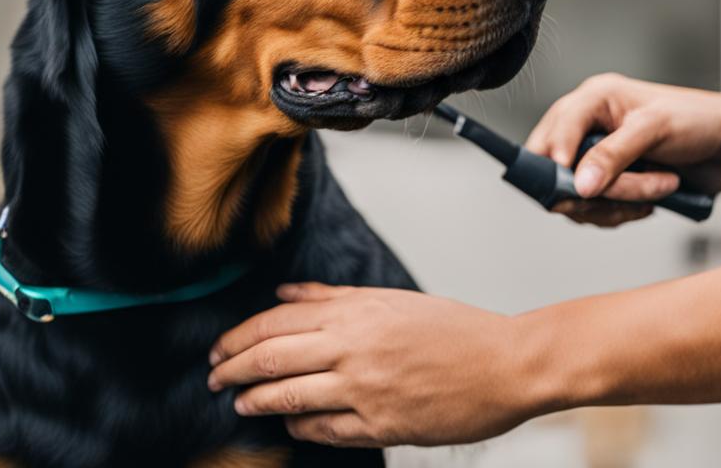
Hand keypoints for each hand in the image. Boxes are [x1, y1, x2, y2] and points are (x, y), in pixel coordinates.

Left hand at [208, 283, 542, 447]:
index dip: (238, 338)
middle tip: (213, 377)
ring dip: (255, 400)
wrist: (507, 364)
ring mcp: (366, 389)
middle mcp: (354, 348)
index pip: (275, 322)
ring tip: (239, 403)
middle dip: (231, 369)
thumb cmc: (454, 329)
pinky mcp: (382, 425)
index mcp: (355, 312)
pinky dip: (299, 426)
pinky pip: (325, 429)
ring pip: (289, 396)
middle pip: (270, 358)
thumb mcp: (391, 300)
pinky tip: (289, 424)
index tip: (219, 349)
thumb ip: (333, 297)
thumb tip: (284, 293)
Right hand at [526, 73, 720, 226]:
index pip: (555, 129)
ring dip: (618, 202)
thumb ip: (614, 155)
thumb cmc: (698, 122)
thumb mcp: (655, 129)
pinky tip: (649, 202)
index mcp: (593, 100)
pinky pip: (593, 212)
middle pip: (556, 169)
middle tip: (627, 191)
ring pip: (576, 197)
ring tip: (657, 188)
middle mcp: (587, 128)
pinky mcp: (607, 187)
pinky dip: (621, 213)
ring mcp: (595, 160)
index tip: (572, 184)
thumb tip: (580, 185)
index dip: (557, 159)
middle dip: (594, 188)